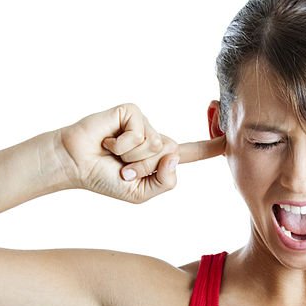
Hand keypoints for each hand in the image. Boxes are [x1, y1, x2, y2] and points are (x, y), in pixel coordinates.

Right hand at [54, 103, 225, 203]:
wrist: (75, 165)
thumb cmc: (105, 179)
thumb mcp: (141, 193)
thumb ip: (165, 182)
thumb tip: (172, 152)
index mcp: (160, 158)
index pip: (190, 153)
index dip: (210, 148)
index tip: (230, 139)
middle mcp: (155, 138)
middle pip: (170, 156)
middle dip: (144, 169)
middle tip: (121, 168)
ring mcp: (144, 124)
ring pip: (155, 146)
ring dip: (131, 158)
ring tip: (112, 155)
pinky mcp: (131, 112)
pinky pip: (139, 134)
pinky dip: (121, 145)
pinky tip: (107, 142)